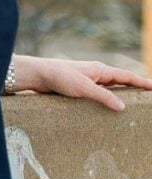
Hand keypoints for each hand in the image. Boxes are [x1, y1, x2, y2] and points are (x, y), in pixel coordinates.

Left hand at [12, 54, 151, 111]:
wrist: (37, 74)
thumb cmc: (59, 77)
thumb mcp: (83, 87)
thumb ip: (103, 96)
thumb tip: (123, 107)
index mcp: (100, 70)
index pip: (127, 76)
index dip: (142, 82)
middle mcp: (96, 74)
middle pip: (120, 82)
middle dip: (135, 89)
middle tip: (147, 99)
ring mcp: (87, 80)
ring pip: (109, 89)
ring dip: (120, 95)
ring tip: (133, 106)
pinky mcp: (78, 87)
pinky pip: (97, 94)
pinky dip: (106, 100)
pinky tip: (107, 108)